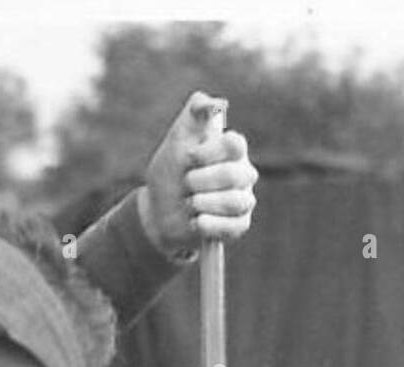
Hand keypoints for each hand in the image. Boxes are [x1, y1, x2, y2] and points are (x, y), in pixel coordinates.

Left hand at [138, 91, 257, 256]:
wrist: (159, 211)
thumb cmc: (171, 173)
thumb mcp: (176, 140)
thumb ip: (193, 114)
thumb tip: (212, 102)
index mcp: (231, 149)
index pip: (235, 144)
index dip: (211, 152)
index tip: (189, 157)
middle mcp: (243, 173)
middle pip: (235, 174)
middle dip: (202, 181)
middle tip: (186, 184)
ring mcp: (243, 200)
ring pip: (236, 202)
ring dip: (204, 203)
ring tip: (189, 203)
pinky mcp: (239, 225)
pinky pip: (234, 227)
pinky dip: (210, 225)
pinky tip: (195, 222)